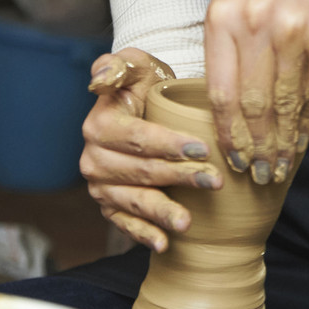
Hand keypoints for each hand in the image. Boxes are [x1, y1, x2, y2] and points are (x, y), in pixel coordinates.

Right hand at [80, 48, 223, 251]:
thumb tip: (99, 81)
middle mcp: (93, 158)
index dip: (169, 144)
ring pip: (134, 200)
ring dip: (162, 212)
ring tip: (187, 222)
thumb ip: (117, 65)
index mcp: (99, 125)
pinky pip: (124, 222)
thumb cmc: (144, 82)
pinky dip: (143, 234)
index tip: (201, 149)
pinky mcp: (109, 203)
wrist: (143, 104)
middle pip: (141, 171)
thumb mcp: (135, 63)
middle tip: (214, 180)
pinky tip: (164, 244)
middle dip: (179, 176)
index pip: (137, 138)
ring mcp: (100, 185)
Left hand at [204, 0, 308, 183]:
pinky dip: (305, 124)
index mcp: (224, 17)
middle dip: (255, 147)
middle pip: (254, 104)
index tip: (230, 160)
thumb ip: (223, 58)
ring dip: (281, 144)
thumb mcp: (233, 10)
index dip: (226, 134)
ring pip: (285, 104)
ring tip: (277, 168)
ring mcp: (296, 31)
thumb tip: (220, 126)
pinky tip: (298, 142)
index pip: (221, 91)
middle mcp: (259, 22)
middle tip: (257, 175)